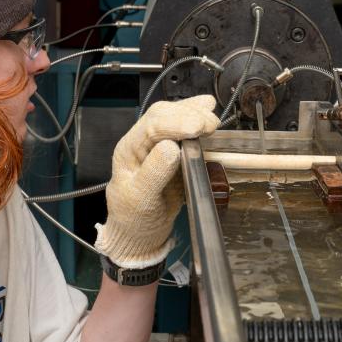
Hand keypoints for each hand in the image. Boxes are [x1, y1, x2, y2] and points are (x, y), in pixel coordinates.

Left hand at [96, 95, 218, 266]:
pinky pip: (183, 127)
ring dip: (194, 112)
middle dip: (188, 115)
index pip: (151, 126)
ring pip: (174, 115)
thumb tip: (171, 148)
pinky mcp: (174, 149)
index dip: (176, 123)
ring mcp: (158, 143)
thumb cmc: (135, 218)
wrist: (140, 232)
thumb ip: (153, 174)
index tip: (197, 128)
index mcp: (129, 150)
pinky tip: (208, 109)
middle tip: (211, 125)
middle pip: (163, 115)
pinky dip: (196, 116)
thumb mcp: (141, 201)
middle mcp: (142, 141)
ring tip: (212, 120)